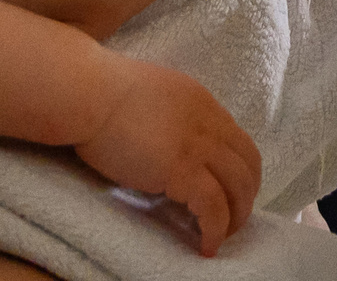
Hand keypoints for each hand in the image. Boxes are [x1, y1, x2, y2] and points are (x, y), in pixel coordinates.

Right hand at [76, 59, 261, 257]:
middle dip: (246, 195)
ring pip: (239, 186)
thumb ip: (171, 117)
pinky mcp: (181, 170)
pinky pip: (213, 207)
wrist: (88, 94)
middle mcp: (208, 122)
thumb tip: (169, 145)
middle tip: (231, 218)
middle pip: (248, 164)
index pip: (238, 140)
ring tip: (221, 236)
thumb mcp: (154, 95)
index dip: (239, 171)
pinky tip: (206, 244)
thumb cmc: (102, 93)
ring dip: (236, 216)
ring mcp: (197, 146)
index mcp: (201, 103)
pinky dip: (215, 229)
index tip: (229, 192)